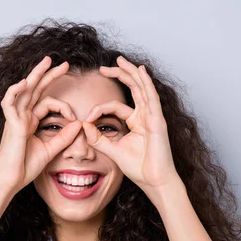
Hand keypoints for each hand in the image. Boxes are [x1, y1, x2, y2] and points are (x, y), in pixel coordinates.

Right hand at [0, 56, 82, 195]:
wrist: (11, 180)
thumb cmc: (25, 167)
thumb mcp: (50, 150)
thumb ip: (64, 137)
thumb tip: (79, 124)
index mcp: (29, 121)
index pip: (46, 103)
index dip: (63, 106)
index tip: (74, 117)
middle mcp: (21, 116)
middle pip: (36, 89)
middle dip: (49, 75)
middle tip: (65, 64)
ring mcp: (14, 118)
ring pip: (24, 89)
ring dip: (35, 74)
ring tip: (47, 61)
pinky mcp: (10, 124)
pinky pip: (9, 102)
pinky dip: (16, 91)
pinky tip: (26, 82)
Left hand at [81, 55, 180, 190]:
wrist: (154, 180)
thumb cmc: (139, 168)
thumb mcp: (112, 150)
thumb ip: (98, 139)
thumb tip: (83, 125)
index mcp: (136, 122)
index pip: (116, 106)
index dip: (99, 108)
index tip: (86, 117)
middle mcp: (145, 116)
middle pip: (133, 88)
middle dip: (119, 75)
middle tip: (104, 66)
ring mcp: (153, 116)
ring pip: (142, 88)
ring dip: (131, 72)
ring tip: (120, 60)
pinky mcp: (157, 120)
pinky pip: (151, 97)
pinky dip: (146, 83)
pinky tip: (140, 71)